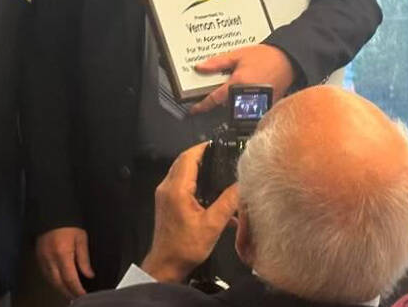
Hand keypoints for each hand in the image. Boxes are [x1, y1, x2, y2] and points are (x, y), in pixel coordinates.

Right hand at [35, 226, 93, 299]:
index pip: (70, 279)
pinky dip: (53, 281)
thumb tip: (89, 274)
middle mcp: (50, 258)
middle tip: (77, 298)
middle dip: (68, 293)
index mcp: (62, 253)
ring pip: (50, 280)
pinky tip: (59, 283)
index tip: (84, 295)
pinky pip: (45, 274)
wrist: (52, 212)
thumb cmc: (68, 223)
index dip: (77, 290)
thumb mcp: (81, 239)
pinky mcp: (38, 256)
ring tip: (69, 293)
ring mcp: (42, 258)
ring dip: (60, 289)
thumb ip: (84, 259)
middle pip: (59, 283)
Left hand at [140, 142, 238, 283]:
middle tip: (221, 155)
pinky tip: (210, 189)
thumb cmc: (188, 245)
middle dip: (201, 156)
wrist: (167, 263)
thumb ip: (228, 202)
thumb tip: (242, 184)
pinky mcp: (166, 202)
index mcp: (177, 188)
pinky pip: (179, 183)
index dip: (202, 148)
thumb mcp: (212, 224)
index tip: (219, 145)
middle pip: (183, 162)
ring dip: (197, 168)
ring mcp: (165, 194)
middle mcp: (167, 187)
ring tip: (218, 169)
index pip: (188, 158)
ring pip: (180, 172)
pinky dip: (193, 180)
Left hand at [190, 44, 294, 113]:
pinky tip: (246, 91)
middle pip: (225, 105)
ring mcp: (256, 102)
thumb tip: (200, 68)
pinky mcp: (265, 105)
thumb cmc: (266, 57)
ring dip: (231, 101)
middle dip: (219, 100)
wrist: (289, 60)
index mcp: (237, 83)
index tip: (194, 110)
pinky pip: (249, 107)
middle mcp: (246, 96)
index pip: (214, 99)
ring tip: (236, 87)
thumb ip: (217, 63)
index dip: (202, 105)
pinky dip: (243, 102)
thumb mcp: (237, 55)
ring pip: (237, 108)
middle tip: (218, 89)